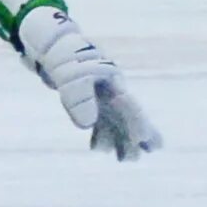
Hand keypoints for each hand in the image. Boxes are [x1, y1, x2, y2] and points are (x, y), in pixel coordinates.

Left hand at [15, 7, 160, 160]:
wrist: (55, 47)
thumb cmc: (65, 57)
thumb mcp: (69, 75)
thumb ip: (78, 98)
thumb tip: (86, 125)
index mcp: (112, 81)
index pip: (129, 105)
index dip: (137, 122)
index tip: (142, 139)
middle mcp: (111, 91)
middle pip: (129, 116)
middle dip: (138, 134)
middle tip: (151, 150)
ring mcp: (102, 97)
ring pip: (116, 122)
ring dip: (121, 139)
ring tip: (126, 159)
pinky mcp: (91, 101)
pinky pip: (99, 121)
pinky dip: (99, 134)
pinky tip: (97, 148)